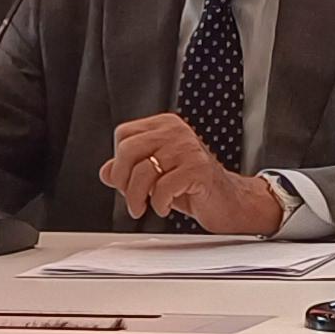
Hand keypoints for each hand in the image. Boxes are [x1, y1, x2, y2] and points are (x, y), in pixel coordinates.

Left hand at [102, 113, 282, 235]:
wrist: (228, 202)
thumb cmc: (193, 187)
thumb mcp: (156, 175)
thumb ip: (130, 170)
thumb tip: (106, 171)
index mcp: (164, 126)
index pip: (123, 135)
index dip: (118, 162)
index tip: (124, 181)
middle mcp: (176, 132)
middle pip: (128, 150)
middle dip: (123, 181)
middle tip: (132, 199)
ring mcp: (188, 148)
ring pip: (143, 171)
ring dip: (138, 197)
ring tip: (145, 207)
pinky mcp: (198, 169)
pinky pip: (163, 187)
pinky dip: (159, 204)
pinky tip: (165, 207)